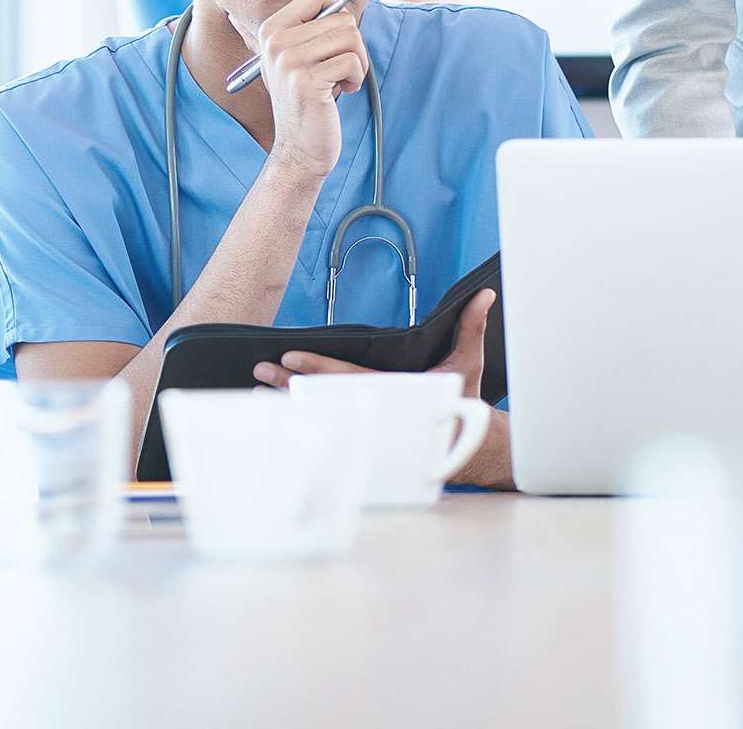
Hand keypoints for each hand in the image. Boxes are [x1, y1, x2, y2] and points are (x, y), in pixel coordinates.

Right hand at [230, 0, 369, 181]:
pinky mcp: (306, 80)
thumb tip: (279, 2)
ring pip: (351, 37)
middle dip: (354, 45)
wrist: (300, 147)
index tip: (333, 42)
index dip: (339, 16)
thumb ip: (292, 30)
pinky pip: (353, 60)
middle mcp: (275, 42)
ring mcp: (288, 61)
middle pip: (343, 18)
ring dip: (358, 61)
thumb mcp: (291, 60)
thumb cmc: (306, 99)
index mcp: (271, 29)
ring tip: (341, 79)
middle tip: (341, 69)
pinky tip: (343, 90)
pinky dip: (357, 77)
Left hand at [251, 291, 513, 488]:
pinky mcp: (364, 434)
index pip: (350, 378)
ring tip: (258, 389)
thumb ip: (471, 326)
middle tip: (261, 370)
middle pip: (325, 396)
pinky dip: (300, 417)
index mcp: (396, 391)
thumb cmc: (463, 403)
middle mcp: (376, 411)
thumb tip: (484, 296)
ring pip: (320, 413)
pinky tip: (277, 408)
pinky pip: (326, 425)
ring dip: (287, 401)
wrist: (467, 446)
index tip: (291, 358)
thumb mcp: (468, 362)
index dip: (319, 368)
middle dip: (290, 383)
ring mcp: (367, 425)